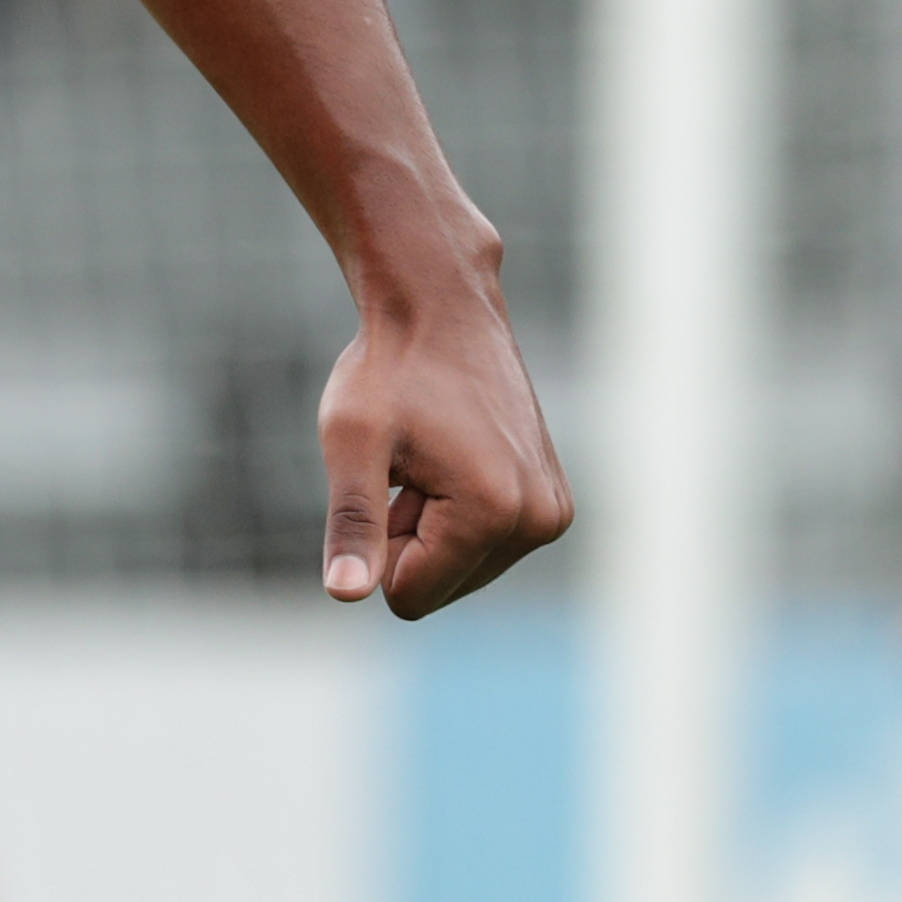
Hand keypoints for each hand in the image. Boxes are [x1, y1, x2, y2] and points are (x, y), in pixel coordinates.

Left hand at [317, 251, 572, 617]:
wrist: (441, 306)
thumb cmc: (388, 368)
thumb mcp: (352, 442)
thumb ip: (354, 523)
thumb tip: (346, 593)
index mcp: (494, 513)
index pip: (410, 595)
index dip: (378, 544)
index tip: (385, 476)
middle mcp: (539, 522)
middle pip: (442, 586)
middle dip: (408, 537)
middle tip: (406, 463)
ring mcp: (554, 513)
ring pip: (463, 568)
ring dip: (431, 524)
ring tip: (429, 456)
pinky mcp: (554, 503)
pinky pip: (487, 544)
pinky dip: (458, 512)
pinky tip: (452, 455)